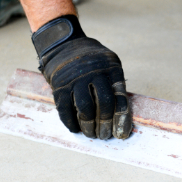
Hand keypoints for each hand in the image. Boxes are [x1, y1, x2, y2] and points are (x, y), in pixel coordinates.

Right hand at [32, 15, 132, 139]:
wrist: (64, 45)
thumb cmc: (93, 61)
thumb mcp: (109, 65)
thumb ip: (115, 86)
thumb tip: (122, 119)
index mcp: (111, 68)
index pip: (120, 96)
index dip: (122, 117)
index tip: (122, 133)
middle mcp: (94, 73)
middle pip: (104, 104)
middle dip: (106, 124)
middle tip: (105, 136)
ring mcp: (76, 79)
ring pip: (85, 108)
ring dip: (90, 126)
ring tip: (92, 134)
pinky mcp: (59, 86)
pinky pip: (65, 109)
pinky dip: (71, 122)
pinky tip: (76, 129)